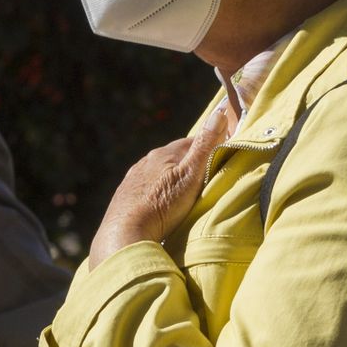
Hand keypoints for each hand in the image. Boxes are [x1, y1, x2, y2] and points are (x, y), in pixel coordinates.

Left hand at [87, 107, 227, 269]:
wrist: (126, 233)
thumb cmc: (163, 205)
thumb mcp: (191, 175)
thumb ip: (205, 146)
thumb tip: (219, 113)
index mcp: (164, 154)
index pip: (191, 143)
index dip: (208, 146)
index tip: (221, 151)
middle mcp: (146, 162)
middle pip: (173, 157)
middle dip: (188, 162)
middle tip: (205, 174)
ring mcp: (133, 180)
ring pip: (158, 173)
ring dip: (171, 178)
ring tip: (184, 192)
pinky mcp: (126, 197)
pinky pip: (146, 189)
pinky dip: (157, 192)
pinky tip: (161, 204)